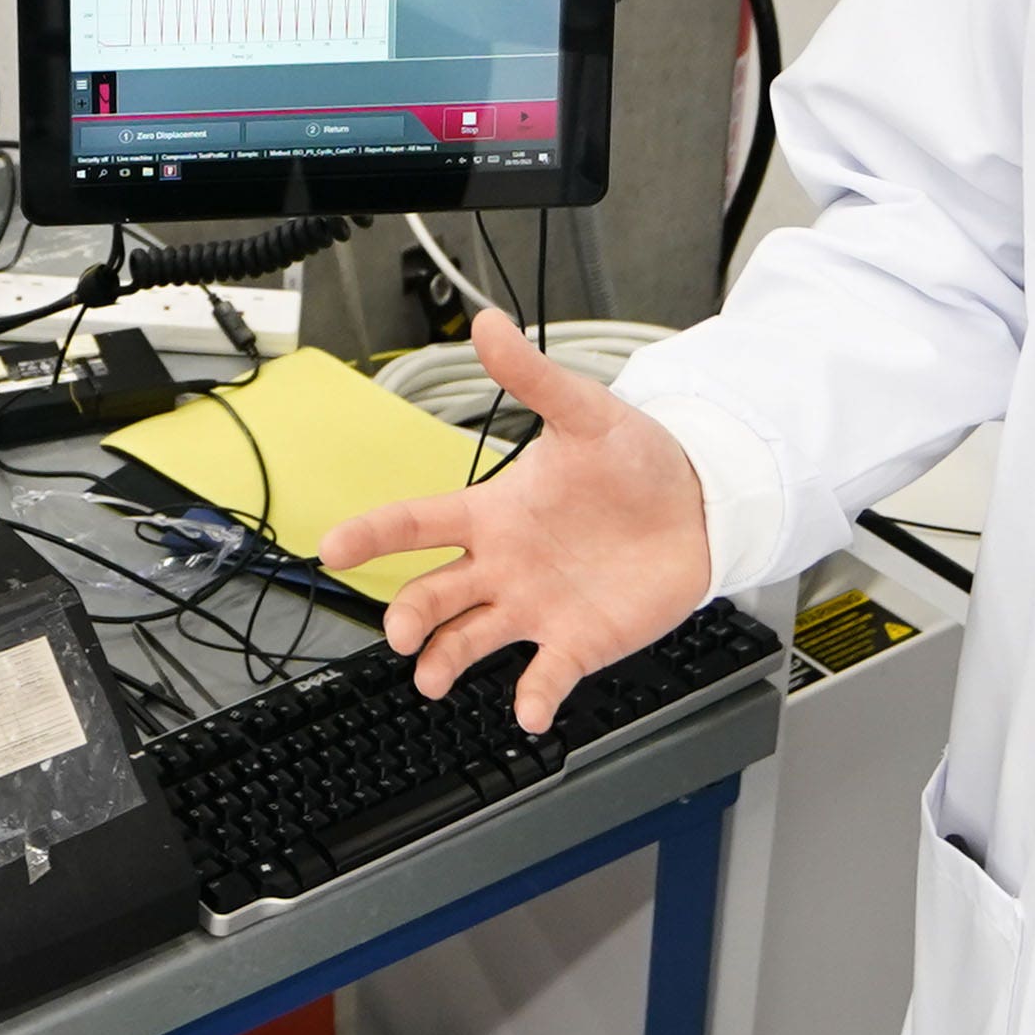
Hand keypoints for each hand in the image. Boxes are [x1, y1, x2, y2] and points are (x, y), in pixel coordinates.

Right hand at [318, 310, 715, 735]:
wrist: (702, 504)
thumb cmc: (637, 459)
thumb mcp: (584, 412)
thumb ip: (532, 377)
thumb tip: (487, 322)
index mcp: (494, 511)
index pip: (417, 523)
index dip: (372, 534)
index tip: (332, 546)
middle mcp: (503, 565)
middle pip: (432, 594)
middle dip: (408, 615)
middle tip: (402, 633)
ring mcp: (535, 607)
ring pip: (469, 641)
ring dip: (446, 662)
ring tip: (432, 678)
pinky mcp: (577, 641)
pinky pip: (543, 677)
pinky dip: (532, 699)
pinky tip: (527, 712)